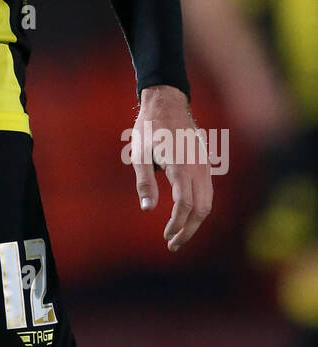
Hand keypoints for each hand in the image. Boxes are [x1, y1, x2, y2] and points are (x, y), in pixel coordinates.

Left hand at [130, 85, 213, 252]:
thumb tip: (148, 209)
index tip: (166, 236)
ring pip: (208, 202)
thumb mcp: (139, 153)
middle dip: (188, 230)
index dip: (177, 225)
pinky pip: (208, 191)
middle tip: (173, 244)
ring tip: (180, 234)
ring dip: (196, 221)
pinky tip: (187, 215)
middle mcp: (197, 167)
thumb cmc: (149, 127)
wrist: (167, 101)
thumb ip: (144, 182)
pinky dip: (200, 207)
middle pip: (201, 209)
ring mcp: (204, 164)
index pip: (185, 205)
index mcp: (180, 165)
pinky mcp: (205, 162)